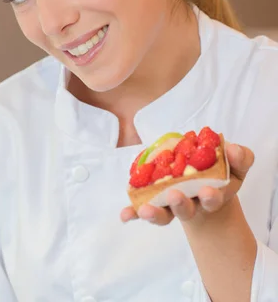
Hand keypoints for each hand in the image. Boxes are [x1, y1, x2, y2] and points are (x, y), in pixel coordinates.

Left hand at [120, 142, 254, 225]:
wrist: (204, 184)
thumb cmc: (220, 172)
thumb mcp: (235, 164)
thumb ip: (240, 157)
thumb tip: (233, 149)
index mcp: (211, 195)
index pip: (212, 199)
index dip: (210, 197)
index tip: (208, 191)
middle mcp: (191, 203)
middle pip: (185, 210)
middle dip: (181, 204)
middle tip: (176, 195)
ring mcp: (171, 204)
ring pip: (165, 213)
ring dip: (155, 212)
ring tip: (145, 209)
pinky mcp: (155, 201)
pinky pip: (143, 209)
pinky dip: (133, 213)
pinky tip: (124, 215)